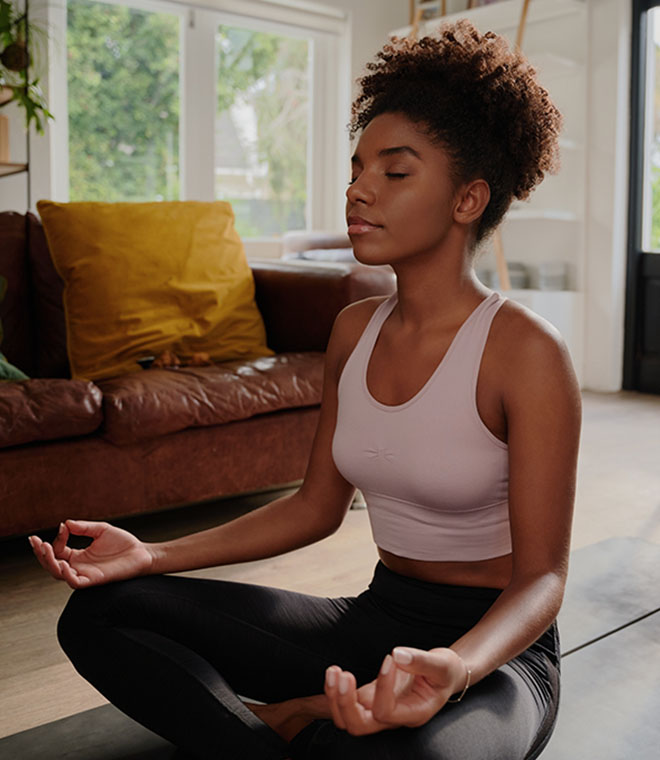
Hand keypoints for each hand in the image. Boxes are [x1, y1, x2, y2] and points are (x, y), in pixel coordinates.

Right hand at [28, 520, 154, 588]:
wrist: (142, 553)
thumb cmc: (123, 543)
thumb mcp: (101, 530)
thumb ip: (83, 528)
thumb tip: (65, 523)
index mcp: (79, 556)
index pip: (58, 551)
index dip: (56, 540)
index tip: (63, 527)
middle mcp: (79, 567)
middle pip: (52, 565)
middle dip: (41, 554)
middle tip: (36, 542)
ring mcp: (85, 574)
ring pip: (59, 574)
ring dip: (50, 563)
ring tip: (45, 549)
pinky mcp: (94, 580)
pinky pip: (75, 582)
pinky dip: (66, 575)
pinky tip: (63, 563)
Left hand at [324, 647, 467, 734]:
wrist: (444, 676)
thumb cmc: (444, 672)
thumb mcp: (441, 664)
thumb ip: (421, 661)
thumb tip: (398, 654)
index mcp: (413, 713)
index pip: (386, 712)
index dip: (383, 687)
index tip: (390, 658)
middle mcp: (393, 718)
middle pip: (359, 726)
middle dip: (345, 703)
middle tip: (344, 675)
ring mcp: (379, 709)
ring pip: (348, 719)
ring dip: (335, 698)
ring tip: (334, 671)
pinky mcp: (370, 698)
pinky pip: (345, 704)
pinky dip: (334, 692)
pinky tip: (334, 671)